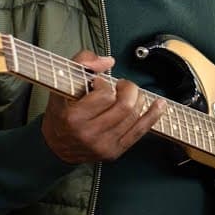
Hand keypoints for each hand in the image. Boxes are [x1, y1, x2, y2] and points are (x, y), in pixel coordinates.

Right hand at [40, 52, 164, 164]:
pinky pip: (140, 132)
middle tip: (121, 85)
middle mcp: (89, 135)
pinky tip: (159, 104)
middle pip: (125, 106)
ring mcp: (103, 146)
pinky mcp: (114, 152)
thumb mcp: (61, 84)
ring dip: (138, 98)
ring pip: (134, 116)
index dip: (105, 83)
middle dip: (128, 89)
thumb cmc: (60, 112)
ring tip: (129, 94)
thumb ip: (81, 63)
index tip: (98, 83)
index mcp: (74, 118)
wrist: (55, 147)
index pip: (105, 95)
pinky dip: (153, 115)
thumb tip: (109, 61)